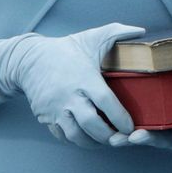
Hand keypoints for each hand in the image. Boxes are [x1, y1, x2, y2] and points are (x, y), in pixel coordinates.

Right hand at [12, 22, 147, 146]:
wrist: (29, 60)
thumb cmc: (66, 49)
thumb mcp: (92, 37)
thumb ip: (118, 33)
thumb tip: (142, 30)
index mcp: (84, 78)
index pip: (106, 102)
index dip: (121, 118)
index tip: (131, 126)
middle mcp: (69, 96)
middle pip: (92, 124)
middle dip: (109, 136)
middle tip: (122, 138)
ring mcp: (56, 109)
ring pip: (76, 135)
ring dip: (93, 142)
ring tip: (107, 140)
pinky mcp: (46, 117)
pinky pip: (63, 136)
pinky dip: (77, 140)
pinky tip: (89, 138)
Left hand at [118, 106, 171, 158]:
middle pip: (167, 140)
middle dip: (151, 139)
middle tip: (135, 138)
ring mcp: (171, 136)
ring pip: (151, 138)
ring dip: (133, 139)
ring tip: (117, 140)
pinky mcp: (161, 130)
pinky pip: (143, 132)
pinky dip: (128, 133)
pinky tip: (112, 133)